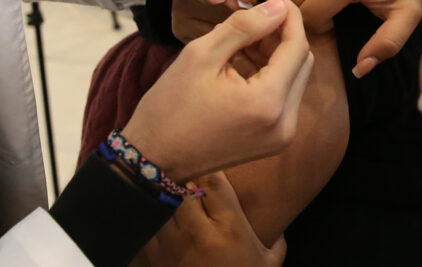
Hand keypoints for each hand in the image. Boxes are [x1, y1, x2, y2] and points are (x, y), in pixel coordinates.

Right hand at [122, 0, 313, 182]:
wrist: (154, 158)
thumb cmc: (170, 107)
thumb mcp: (202, 56)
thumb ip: (244, 27)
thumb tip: (277, 6)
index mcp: (268, 102)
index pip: (298, 46)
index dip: (289, 14)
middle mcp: (284, 123)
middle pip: (302, 62)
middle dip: (283, 33)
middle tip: (257, 14)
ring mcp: (281, 135)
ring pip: (294, 79)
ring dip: (276, 53)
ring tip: (242, 38)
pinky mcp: (274, 140)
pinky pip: (284, 97)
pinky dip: (270, 75)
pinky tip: (242, 62)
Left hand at [141, 172, 285, 266]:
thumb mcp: (268, 265)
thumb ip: (276, 241)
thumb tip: (279, 224)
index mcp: (229, 229)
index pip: (214, 178)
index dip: (211, 166)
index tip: (211, 164)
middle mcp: (198, 233)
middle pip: (182, 183)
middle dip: (184, 176)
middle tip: (188, 174)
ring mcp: (169, 247)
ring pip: (159, 200)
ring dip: (162, 192)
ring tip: (166, 188)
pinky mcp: (150, 260)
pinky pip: (143, 225)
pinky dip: (146, 217)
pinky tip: (153, 215)